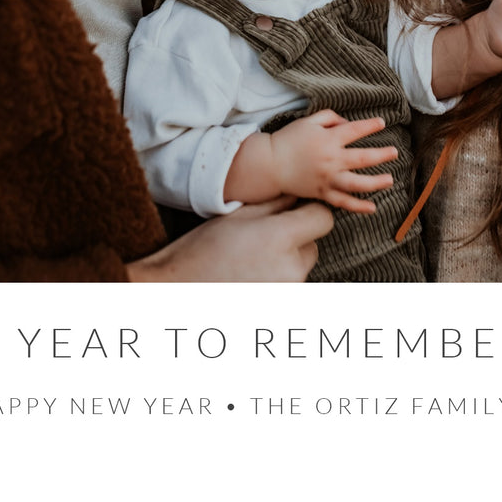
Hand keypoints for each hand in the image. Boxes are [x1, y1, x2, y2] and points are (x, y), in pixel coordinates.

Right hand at [126, 196, 333, 282]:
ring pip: (301, 268)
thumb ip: (277, 202)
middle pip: (313, 245)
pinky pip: (289, 287)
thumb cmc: (203, 249)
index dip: (309, 211)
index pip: (323, 218)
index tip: (293, 211)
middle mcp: (291, 270)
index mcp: (281, 238)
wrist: (177, 291)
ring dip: (286, 262)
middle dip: (296, 238)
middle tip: (263, 237)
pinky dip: (277, 281)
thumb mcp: (239, 214)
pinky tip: (250, 279)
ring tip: (251, 260)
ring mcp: (287, 293)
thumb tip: (300, 193)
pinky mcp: (281, 308)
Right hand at [270, 110, 397, 213]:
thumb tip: (348, 124)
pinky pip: (344, 202)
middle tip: (395, 153)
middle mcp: (331, 160)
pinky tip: (372, 207)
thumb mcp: (309, 121)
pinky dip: (358, 206)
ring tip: (390, 180)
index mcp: (328, 139)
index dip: (371, 126)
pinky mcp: (322, 193)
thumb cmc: (289, 139)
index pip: (356, 130)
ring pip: (357, 183)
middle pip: (363, 158)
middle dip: (382, 155)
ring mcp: (327, 179)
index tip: (382, 123)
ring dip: (376, 182)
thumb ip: (331, 117)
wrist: (270, 164)